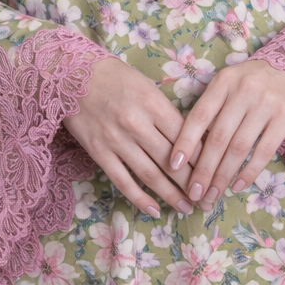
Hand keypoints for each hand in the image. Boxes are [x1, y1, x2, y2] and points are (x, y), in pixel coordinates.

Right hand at [63, 56, 195, 218]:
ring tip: (187, 208)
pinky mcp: (99, 152)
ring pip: (151, 175)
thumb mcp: (146, 85)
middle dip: (193, 183)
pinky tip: (154, 209)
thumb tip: (191, 140)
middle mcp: (137, 124)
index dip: (203, 159)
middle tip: (207, 199)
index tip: (215, 174)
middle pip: (172, 161)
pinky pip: (123, 181)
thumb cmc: (114, 77)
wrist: (70, 74)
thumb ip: (166, 112)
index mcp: (153, 104)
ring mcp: (117, 140)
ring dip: (171, 195)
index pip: (186, 137)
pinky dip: (140, 198)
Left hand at [169, 59, 284, 211]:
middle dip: (203, 170)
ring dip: (223, 176)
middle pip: (218, 137)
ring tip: (212, 195)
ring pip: (239, 147)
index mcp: (223, 82)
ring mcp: (265, 104)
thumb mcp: (230, 83)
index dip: (185, 142)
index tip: (172, 166)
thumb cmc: (255, 79)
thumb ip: (212, 107)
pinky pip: (264, 151)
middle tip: (193, 194)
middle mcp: (243, 92)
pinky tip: (237, 186)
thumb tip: (190, 146)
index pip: (199, 116)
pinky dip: (249, 171)